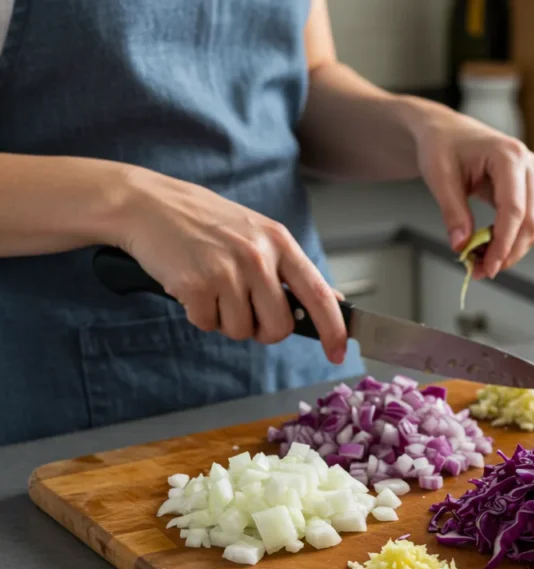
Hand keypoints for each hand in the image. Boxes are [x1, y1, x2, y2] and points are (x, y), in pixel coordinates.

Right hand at [113, 167, 348, 362]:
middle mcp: (258, 256)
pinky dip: (199, 315)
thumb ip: (291, 269)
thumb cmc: (205, 222)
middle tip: (244, 308)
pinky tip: (192, 286)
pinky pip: (208, 325)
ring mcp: (227, 271)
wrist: (148, 204)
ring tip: (212, 286)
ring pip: (242, 331)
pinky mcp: (196, 285)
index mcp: (279, 242)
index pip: (319, 294)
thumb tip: (332, 299)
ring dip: (226, 320)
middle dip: (263, 330)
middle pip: (279, 327)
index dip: (333, 329)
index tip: (339, 352)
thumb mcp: (258, 234)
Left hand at [413, 108, 533, 278]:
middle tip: (482, 272)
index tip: (488, 266)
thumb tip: (462, 245)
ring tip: (480, 262)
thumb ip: (453, 212)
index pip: (514, 209)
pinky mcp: (527, 188)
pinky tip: (486, 248)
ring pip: (530, 225)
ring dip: (509, 249)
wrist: (444, 132)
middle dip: (508, 252)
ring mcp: (531, 176)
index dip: (503, 243)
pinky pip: (523, 221)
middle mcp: (528, 165)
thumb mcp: (439, 177)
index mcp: (509, 156)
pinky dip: (507, 239)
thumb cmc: (441, 145)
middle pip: (529, 221)